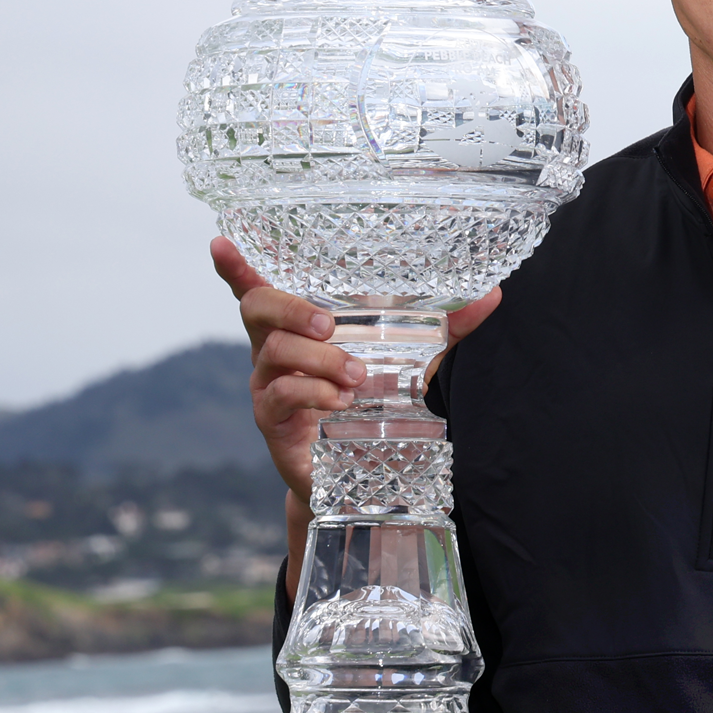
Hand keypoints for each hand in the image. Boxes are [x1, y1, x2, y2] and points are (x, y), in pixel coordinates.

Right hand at [208, 237, 501, 501]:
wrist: (362, 470)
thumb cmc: (372, 402)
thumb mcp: (410, 359)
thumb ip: (445, 328)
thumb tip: (491, 295)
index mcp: (297, 326)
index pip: (258, 288)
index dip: (236, 267)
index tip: (221, 241)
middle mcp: (273, 350)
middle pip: (256, 308)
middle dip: (289, 306)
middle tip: (329, 321)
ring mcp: (268, 385)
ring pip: (273, 351)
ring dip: (318, 357)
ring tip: (358, 376)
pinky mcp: (273, 422)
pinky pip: (281, 396)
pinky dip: (313, 393)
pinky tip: (342, 401)